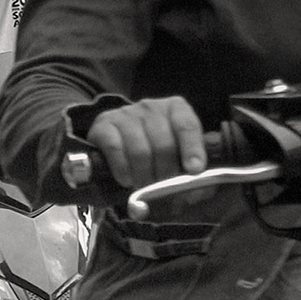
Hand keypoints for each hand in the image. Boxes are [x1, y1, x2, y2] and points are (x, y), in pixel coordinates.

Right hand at [86, 96, 206, 189]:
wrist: (114, 141)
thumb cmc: (151, 150)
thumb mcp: (174, 153)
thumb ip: (189, 169)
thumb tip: (197, 193)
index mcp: (175, 108)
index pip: (187, 125)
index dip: (192, 149)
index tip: (194, 170)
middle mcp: (150, 107)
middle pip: (163, 143)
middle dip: (165, 172)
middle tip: (162, 189)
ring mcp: (125, 114)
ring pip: (140, 150)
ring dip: (143, 176)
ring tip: (143, 187)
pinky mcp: (103, 125)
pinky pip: (116, 150)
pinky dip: (123, 170)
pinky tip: (126, 179)